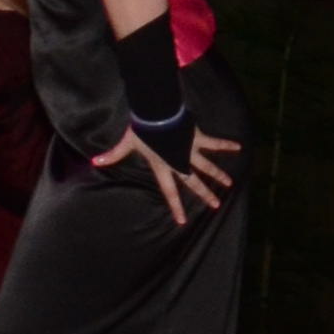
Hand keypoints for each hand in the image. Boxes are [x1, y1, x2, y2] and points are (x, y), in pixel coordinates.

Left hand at [95, 125, 241, 226]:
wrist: (155, 113)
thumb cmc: (141, 128)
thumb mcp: (127, 143)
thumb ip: (114, 154)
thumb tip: (95, 162)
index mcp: (162, 166)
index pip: (169, 191)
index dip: (175, 206)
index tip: (182, 220)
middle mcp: (178, 161)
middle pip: (193, 182)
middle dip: (204, 194)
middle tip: (216, 206)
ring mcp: (190, 150)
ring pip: (207, 166)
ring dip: (218, 174)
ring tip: (230, 183)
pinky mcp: (197, 137)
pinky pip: (214, 142)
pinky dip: (225, 144)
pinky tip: (239, 146)